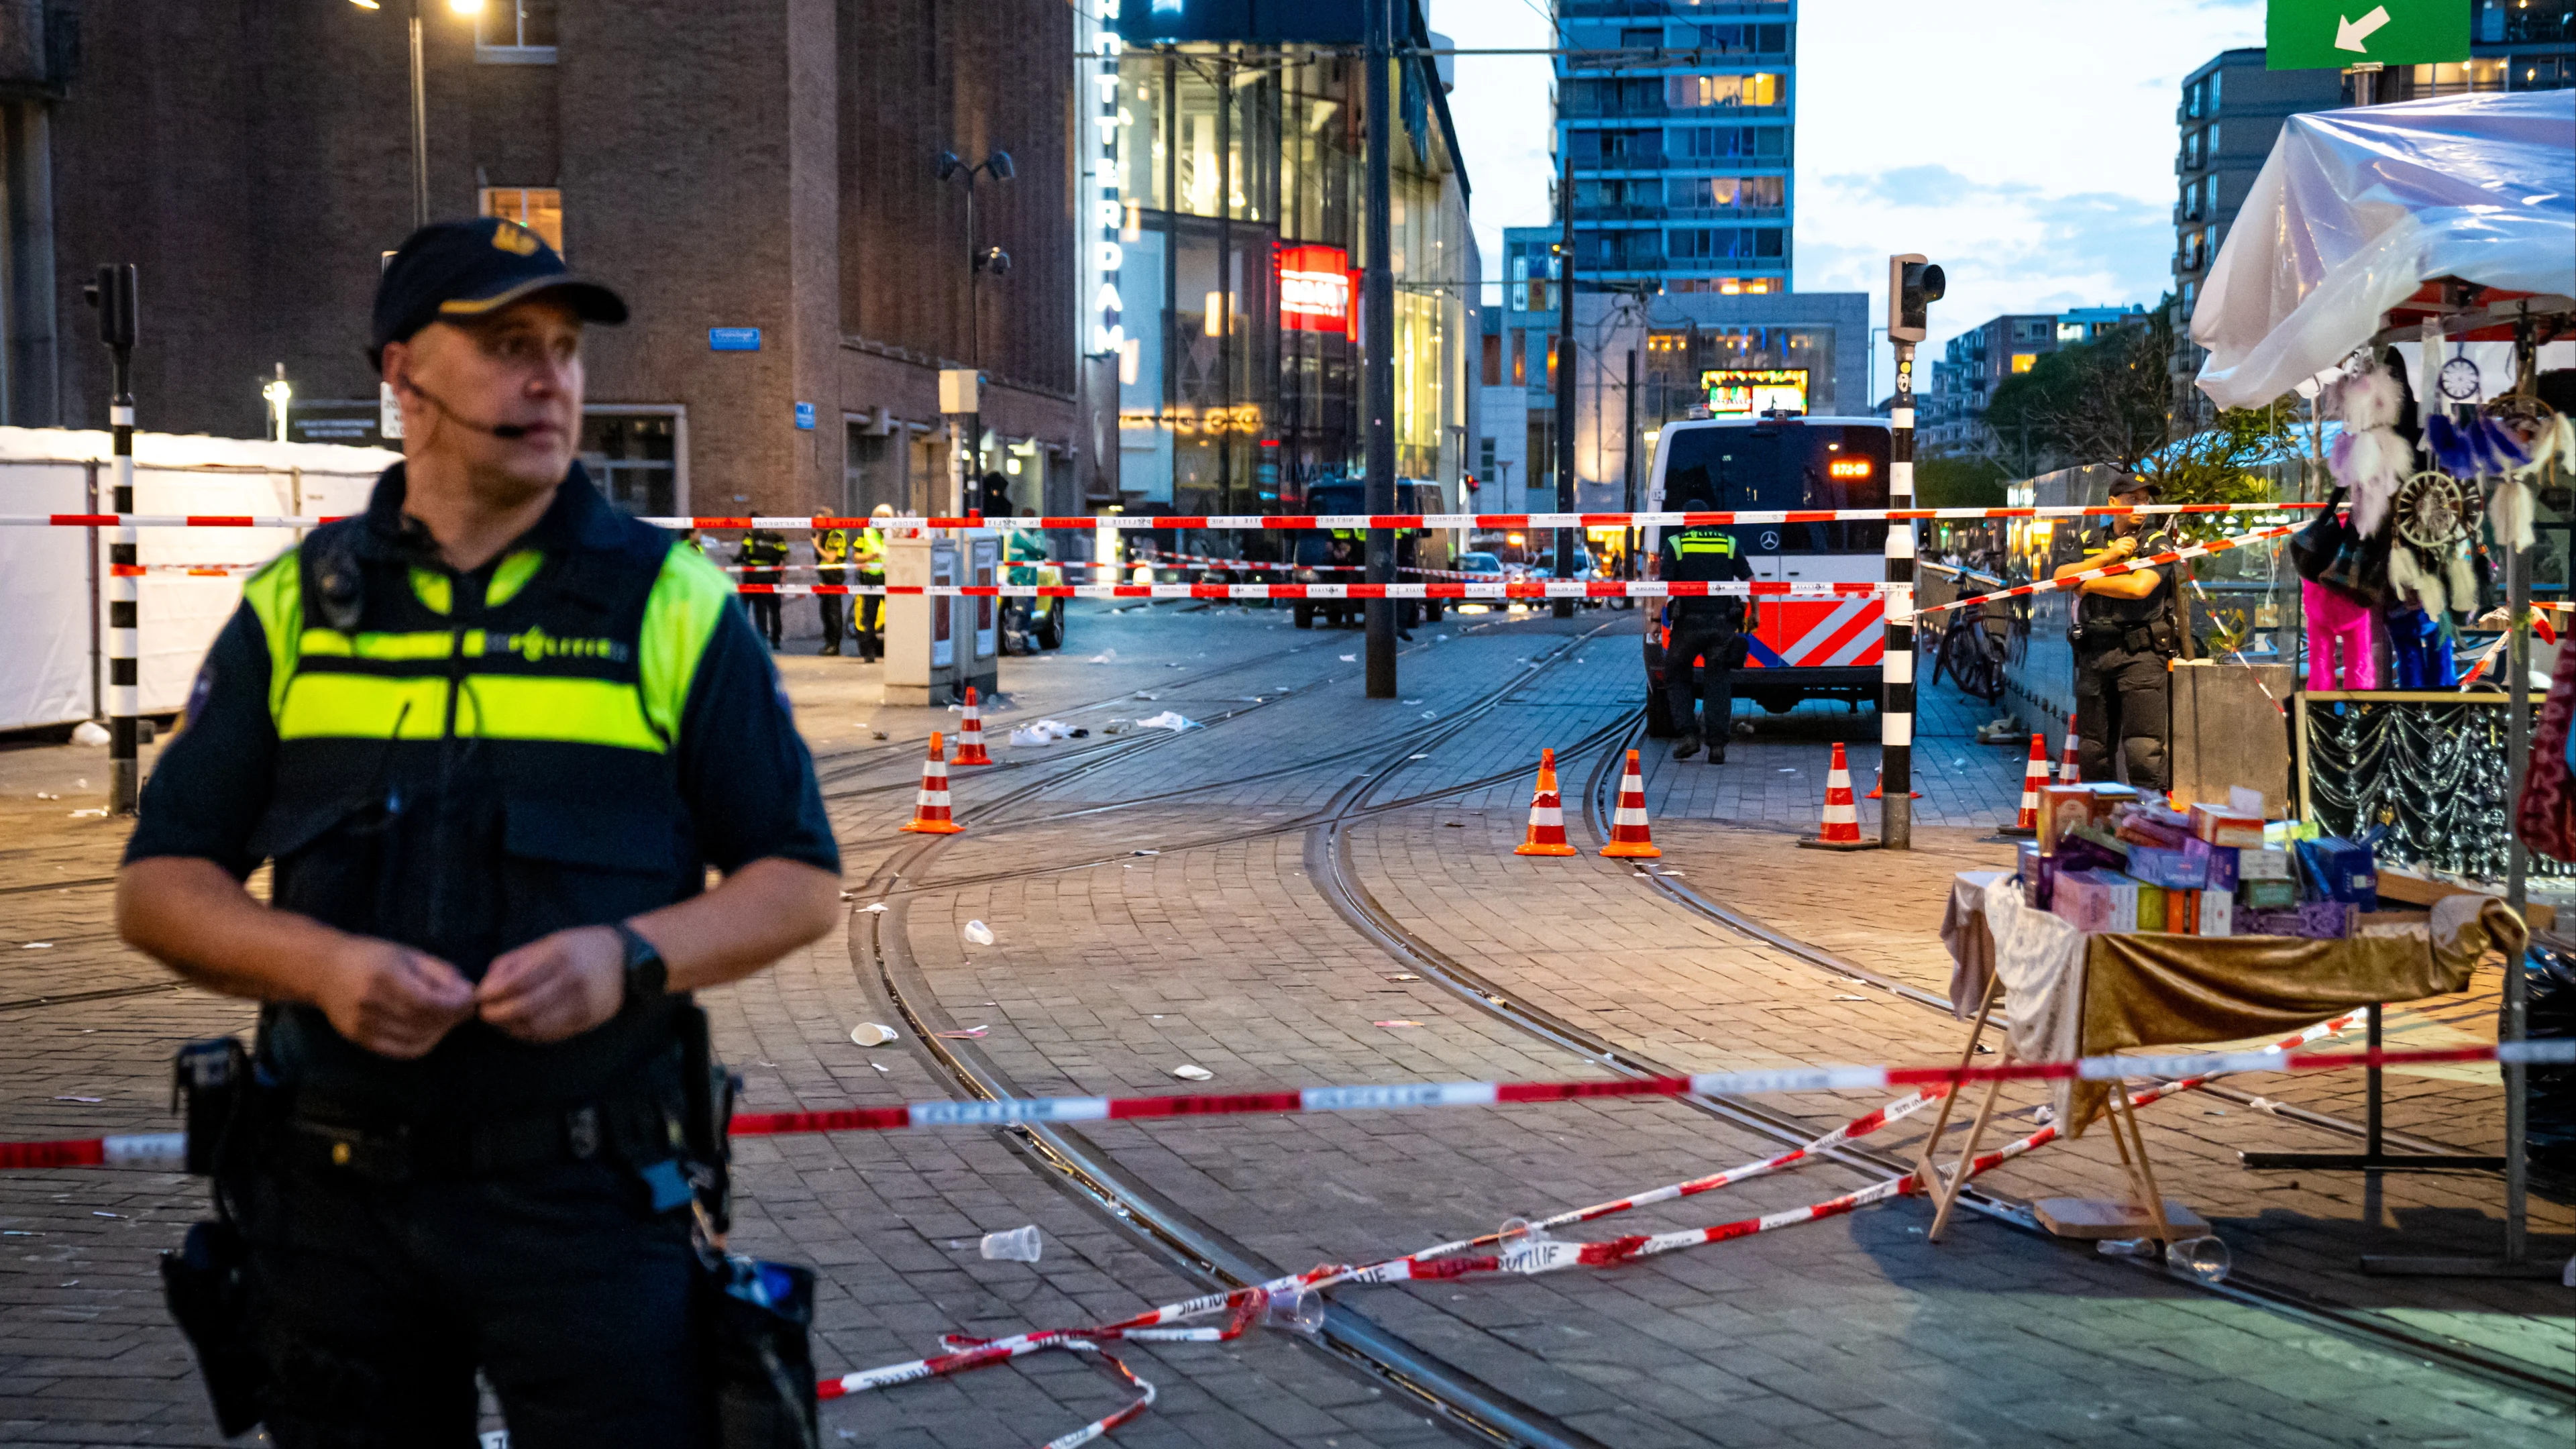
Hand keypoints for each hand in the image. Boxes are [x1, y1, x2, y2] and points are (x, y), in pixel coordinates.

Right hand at [317, 939, 475, 1059]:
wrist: (323, 970)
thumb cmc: (371, 956)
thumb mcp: (408, 954)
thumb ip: (440, 973)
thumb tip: (468, 993)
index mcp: (384, 976)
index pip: (429, 1002)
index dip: (455, 1005)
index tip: (470, 1000)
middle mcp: (371, 1002)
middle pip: (424, 1022)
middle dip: (452, 1018)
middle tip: (464, 1010)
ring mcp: (362, 1024)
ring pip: (415, 1040)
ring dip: (441, 1032)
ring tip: (448, 1019)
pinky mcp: (359, 1039)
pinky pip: (400, 1051)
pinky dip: (422, 1044)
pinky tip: (430, 1031)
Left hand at [476, 925, 627, 1043]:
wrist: (626, 960)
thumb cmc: (581, 947)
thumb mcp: (549, 943)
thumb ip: (516, 961)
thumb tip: (486, 985)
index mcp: (560, 957)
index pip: (517, 982)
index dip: (493, 994)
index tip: (479, 998)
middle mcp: (573, 981)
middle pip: (524, 1007)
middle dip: (497, 1014)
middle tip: (484, 1014)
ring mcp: (582, 1004)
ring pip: (537, 1025)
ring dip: (511, 1028)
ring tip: (499, 1023)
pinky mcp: (588, 1020)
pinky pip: (552, 1034)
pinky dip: (530, 1035)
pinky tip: (519, 1029)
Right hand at [2107, 536, 2137, 558]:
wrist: (2106, 556)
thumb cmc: (2113, 552)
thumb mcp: (2118, 545)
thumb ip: (2124, 543)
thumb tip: (2133, 544)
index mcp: (2120, 539)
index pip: (2130, 538)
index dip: (2134, 541)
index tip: (2135, 545)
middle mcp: (2120, 541)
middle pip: (2131, 543)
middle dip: (2133, 547)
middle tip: (2132, 551)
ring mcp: (2119, 546)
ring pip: (2130, 548)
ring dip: (2130, 552)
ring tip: (2127, 554)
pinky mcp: (2119, 550)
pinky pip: (2127, 552)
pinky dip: (2127, 555)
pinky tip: (2124, 556)